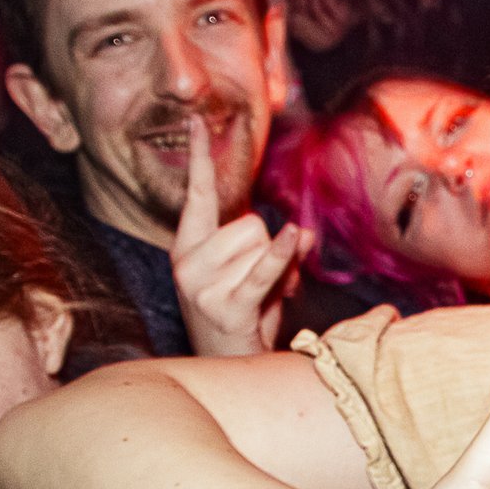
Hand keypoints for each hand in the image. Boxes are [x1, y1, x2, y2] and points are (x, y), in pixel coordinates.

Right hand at [172, 113, 310, 356]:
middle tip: (257, 283)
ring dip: (275, 270)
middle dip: (267, 249)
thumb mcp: (256, 273)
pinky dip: (282, 256)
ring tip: (260, 300)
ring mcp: (202, 285)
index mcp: (188, 247)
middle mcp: (187, 262)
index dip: (199, 157)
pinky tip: (293, 237)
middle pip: (249, 223)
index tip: (196, 121)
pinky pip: (264, 270)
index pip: (197, 194)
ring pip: (261, 245)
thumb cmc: (244, 315)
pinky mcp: (225, 305)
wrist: (227, 367)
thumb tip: (302, 231)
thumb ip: (276, 249)